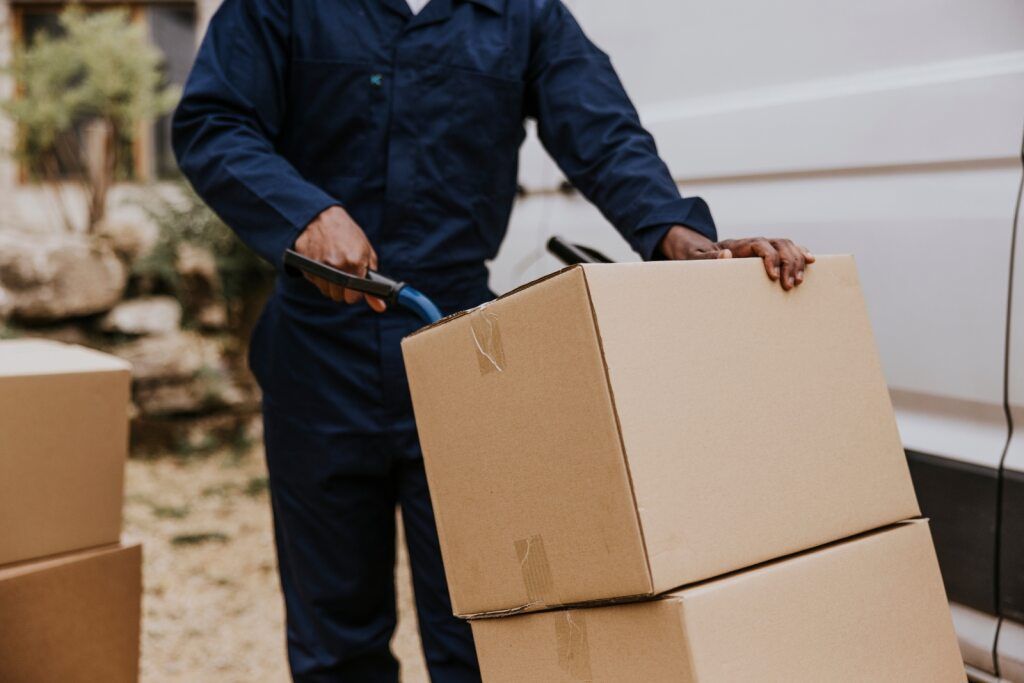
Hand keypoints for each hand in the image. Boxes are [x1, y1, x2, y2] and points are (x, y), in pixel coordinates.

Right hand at [294, 206, 386, 310]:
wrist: (322, 217)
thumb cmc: (348, 235)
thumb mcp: (366, 254)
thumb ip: (373, 282)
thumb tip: (380, 307)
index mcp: (354, 262)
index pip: (352, 298)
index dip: (355, 294)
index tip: (355, 287)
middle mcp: (336, 266)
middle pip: (338, 297)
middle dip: (342, 289)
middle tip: (344, 273)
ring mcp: (318, 266)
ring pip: (325, 291)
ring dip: (330, 283)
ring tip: (333, 265)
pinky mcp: (305, 265)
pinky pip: (314, 282)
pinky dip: (318, 276)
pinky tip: (322, 262)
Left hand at [659, 226, 814, 289]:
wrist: (696, 251)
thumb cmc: (694, 257)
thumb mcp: (694, 258)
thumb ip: (708, 258)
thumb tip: (726, 255)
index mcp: (736, 244)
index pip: (759, 244)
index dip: (770, 257)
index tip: (774, 276)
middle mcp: (751, 243)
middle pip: (777, 244)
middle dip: (788, 263)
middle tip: (789, 286)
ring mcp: (761, 247)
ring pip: (786, 246)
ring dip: (797, 261)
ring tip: (799, 281)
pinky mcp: (766, 254)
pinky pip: (788, 250)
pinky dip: (800, 254)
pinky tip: (811, 262)